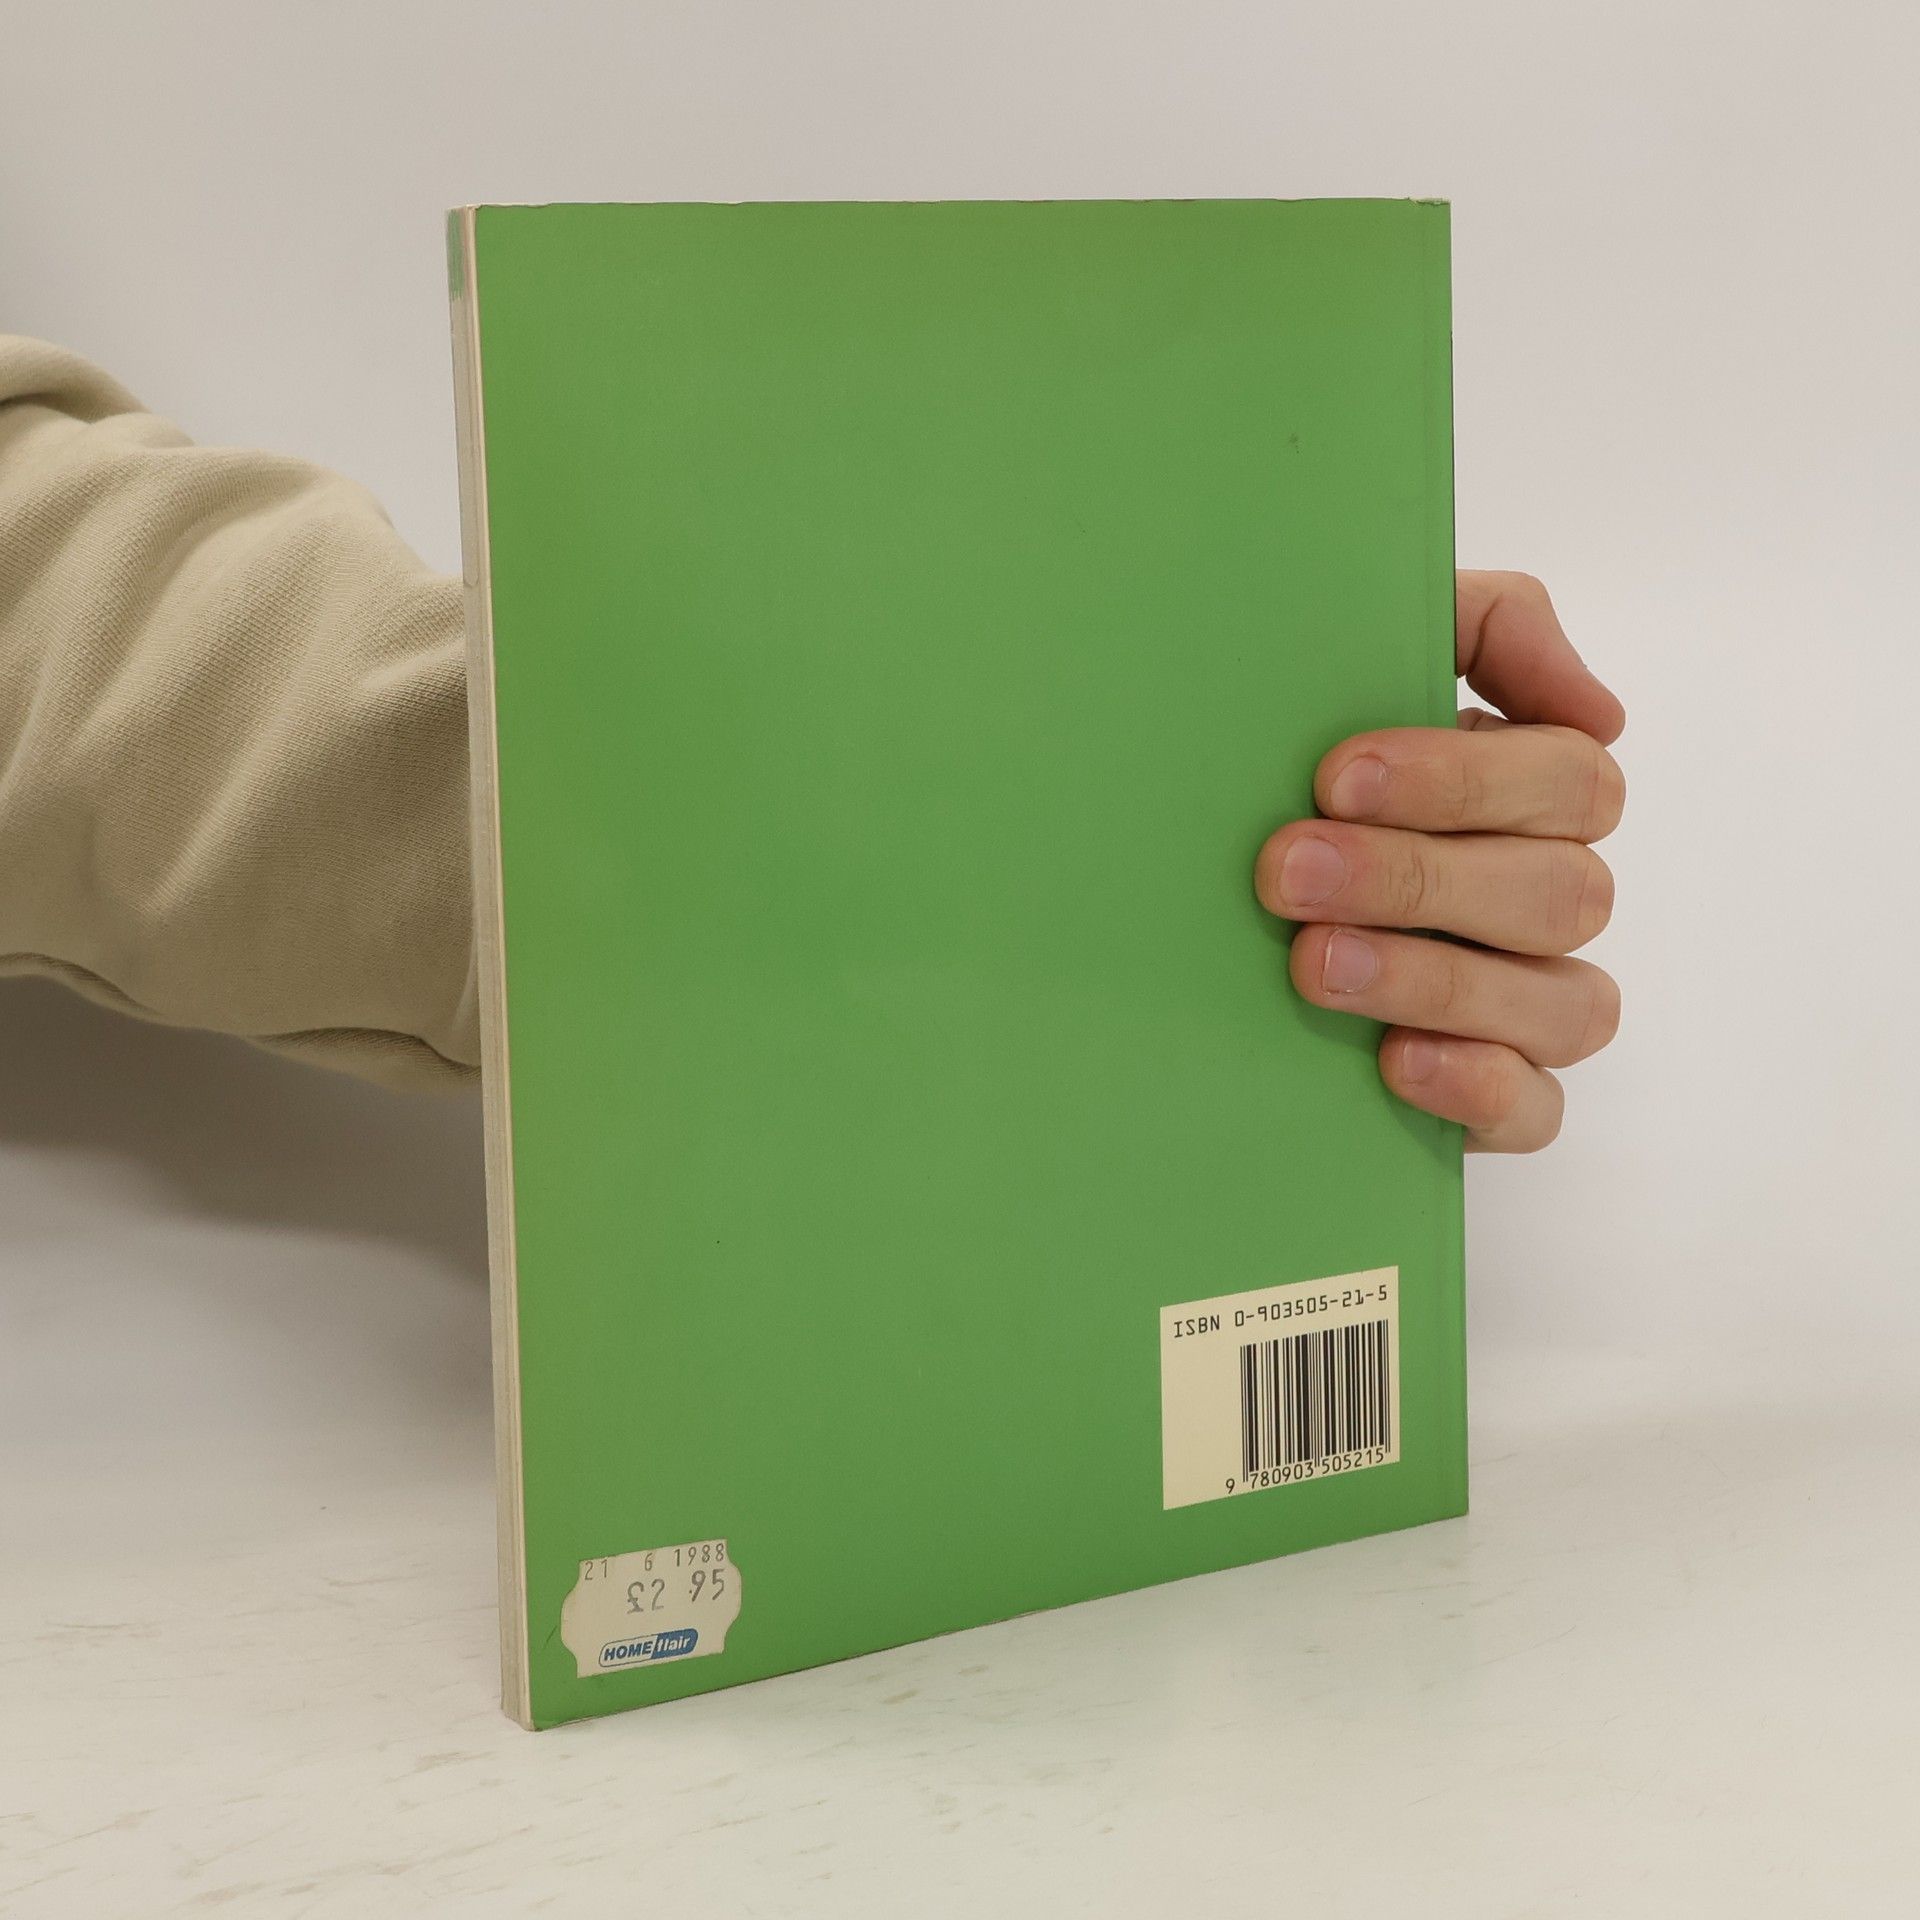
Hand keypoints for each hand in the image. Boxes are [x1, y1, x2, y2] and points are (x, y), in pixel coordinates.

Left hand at [1254, 571, 1625, 1152]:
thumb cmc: (1301, 762)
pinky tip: (1396, 1060)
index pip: (1569, 780)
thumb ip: (1490, 625)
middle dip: (1417, 879)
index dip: (1464, 780)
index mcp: (1534, 793)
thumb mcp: (1373, 652)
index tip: (1335, 778)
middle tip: (1287, 870)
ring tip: (1314, 965)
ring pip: (1564, 1004)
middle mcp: (1547, 895)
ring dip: (1437, 979)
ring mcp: (1530, 1001)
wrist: (1190, 895)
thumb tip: (1597, 706)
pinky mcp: (1494, 1093)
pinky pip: (1538, 1108)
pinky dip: (1480, 1088)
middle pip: (1559, 893)